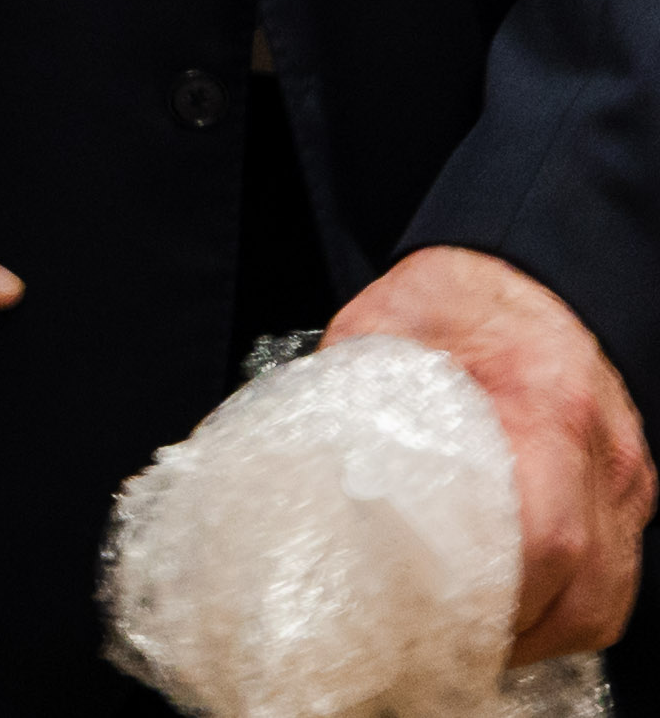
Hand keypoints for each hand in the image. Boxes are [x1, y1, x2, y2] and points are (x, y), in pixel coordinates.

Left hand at [329, 245, 652, 658]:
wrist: (521, 273)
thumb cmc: (452, 300)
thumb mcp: (381, 331)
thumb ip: (349, 399)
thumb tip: (296, 473)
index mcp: (545, 404)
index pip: (546, 535)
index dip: (498, 598)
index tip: (439, 623)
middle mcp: (601, 451)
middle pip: (585, 585)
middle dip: (515, 633)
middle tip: (442, 647)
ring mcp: (622, 476)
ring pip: (606, 596)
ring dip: (543, 634)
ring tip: (474, 643)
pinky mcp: (624, 491)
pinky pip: (614, 578)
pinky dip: (567, 611)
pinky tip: (515, 617)